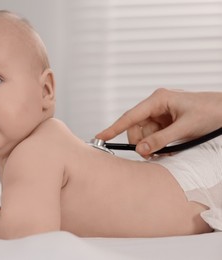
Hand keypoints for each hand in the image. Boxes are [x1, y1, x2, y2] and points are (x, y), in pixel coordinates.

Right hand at [96, 88, 221, 155]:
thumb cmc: (212, 112)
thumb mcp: (185, 128)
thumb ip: (161, 139)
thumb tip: (141, 149)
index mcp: (158, 100)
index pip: (130, 116)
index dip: (114, 127)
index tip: (100, 136)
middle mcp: (157, 106)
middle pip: (136, 128)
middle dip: (141, 142)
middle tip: (150, 154)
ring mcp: (162, 114)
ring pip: (145, 134)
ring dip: (152, 146)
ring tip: (166, 152)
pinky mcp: (167, 122)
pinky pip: (155, 136)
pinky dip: (159, 145)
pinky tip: (169, 148)